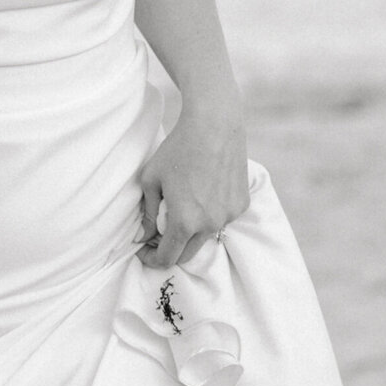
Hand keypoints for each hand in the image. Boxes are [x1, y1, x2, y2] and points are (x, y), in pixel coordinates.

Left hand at [138, 99, 250, 267]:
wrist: (215, 126)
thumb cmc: (177, 150)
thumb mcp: (151, 181)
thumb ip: (148, 214)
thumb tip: (143, 236)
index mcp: (185, 222)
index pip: (168, 258)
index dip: (151, 259)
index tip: (142, 251)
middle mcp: (211, 224)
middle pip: (187, 254)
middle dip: (169, 249)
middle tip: (156, 234)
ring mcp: (229, 215)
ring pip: (205, 236)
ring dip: (190, 231)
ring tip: (179, 207)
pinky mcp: (242, 204)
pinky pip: (221, 219)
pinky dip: (208, 215)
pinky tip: (200, 193)